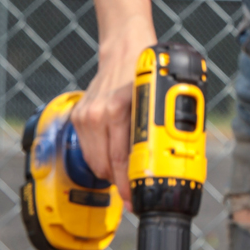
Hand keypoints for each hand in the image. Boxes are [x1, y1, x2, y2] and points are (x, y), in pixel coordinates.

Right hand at [72, 32, 154, 201]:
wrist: (125, 48)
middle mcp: (98, 114)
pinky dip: (102, 158)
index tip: (137, 200)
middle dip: (121, 184)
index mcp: (118, 110)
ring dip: (111, 173)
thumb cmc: (147, 71)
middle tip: (136, 193)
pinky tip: (114, 155)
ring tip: (127, 173)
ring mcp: (85, 116)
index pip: (122, 161)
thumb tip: (171, 163)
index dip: (130, 186)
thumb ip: (162, 129)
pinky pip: (89, 151)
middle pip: (106, 168)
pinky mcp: (78, 116)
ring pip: (95, 163)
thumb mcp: (161, 101)